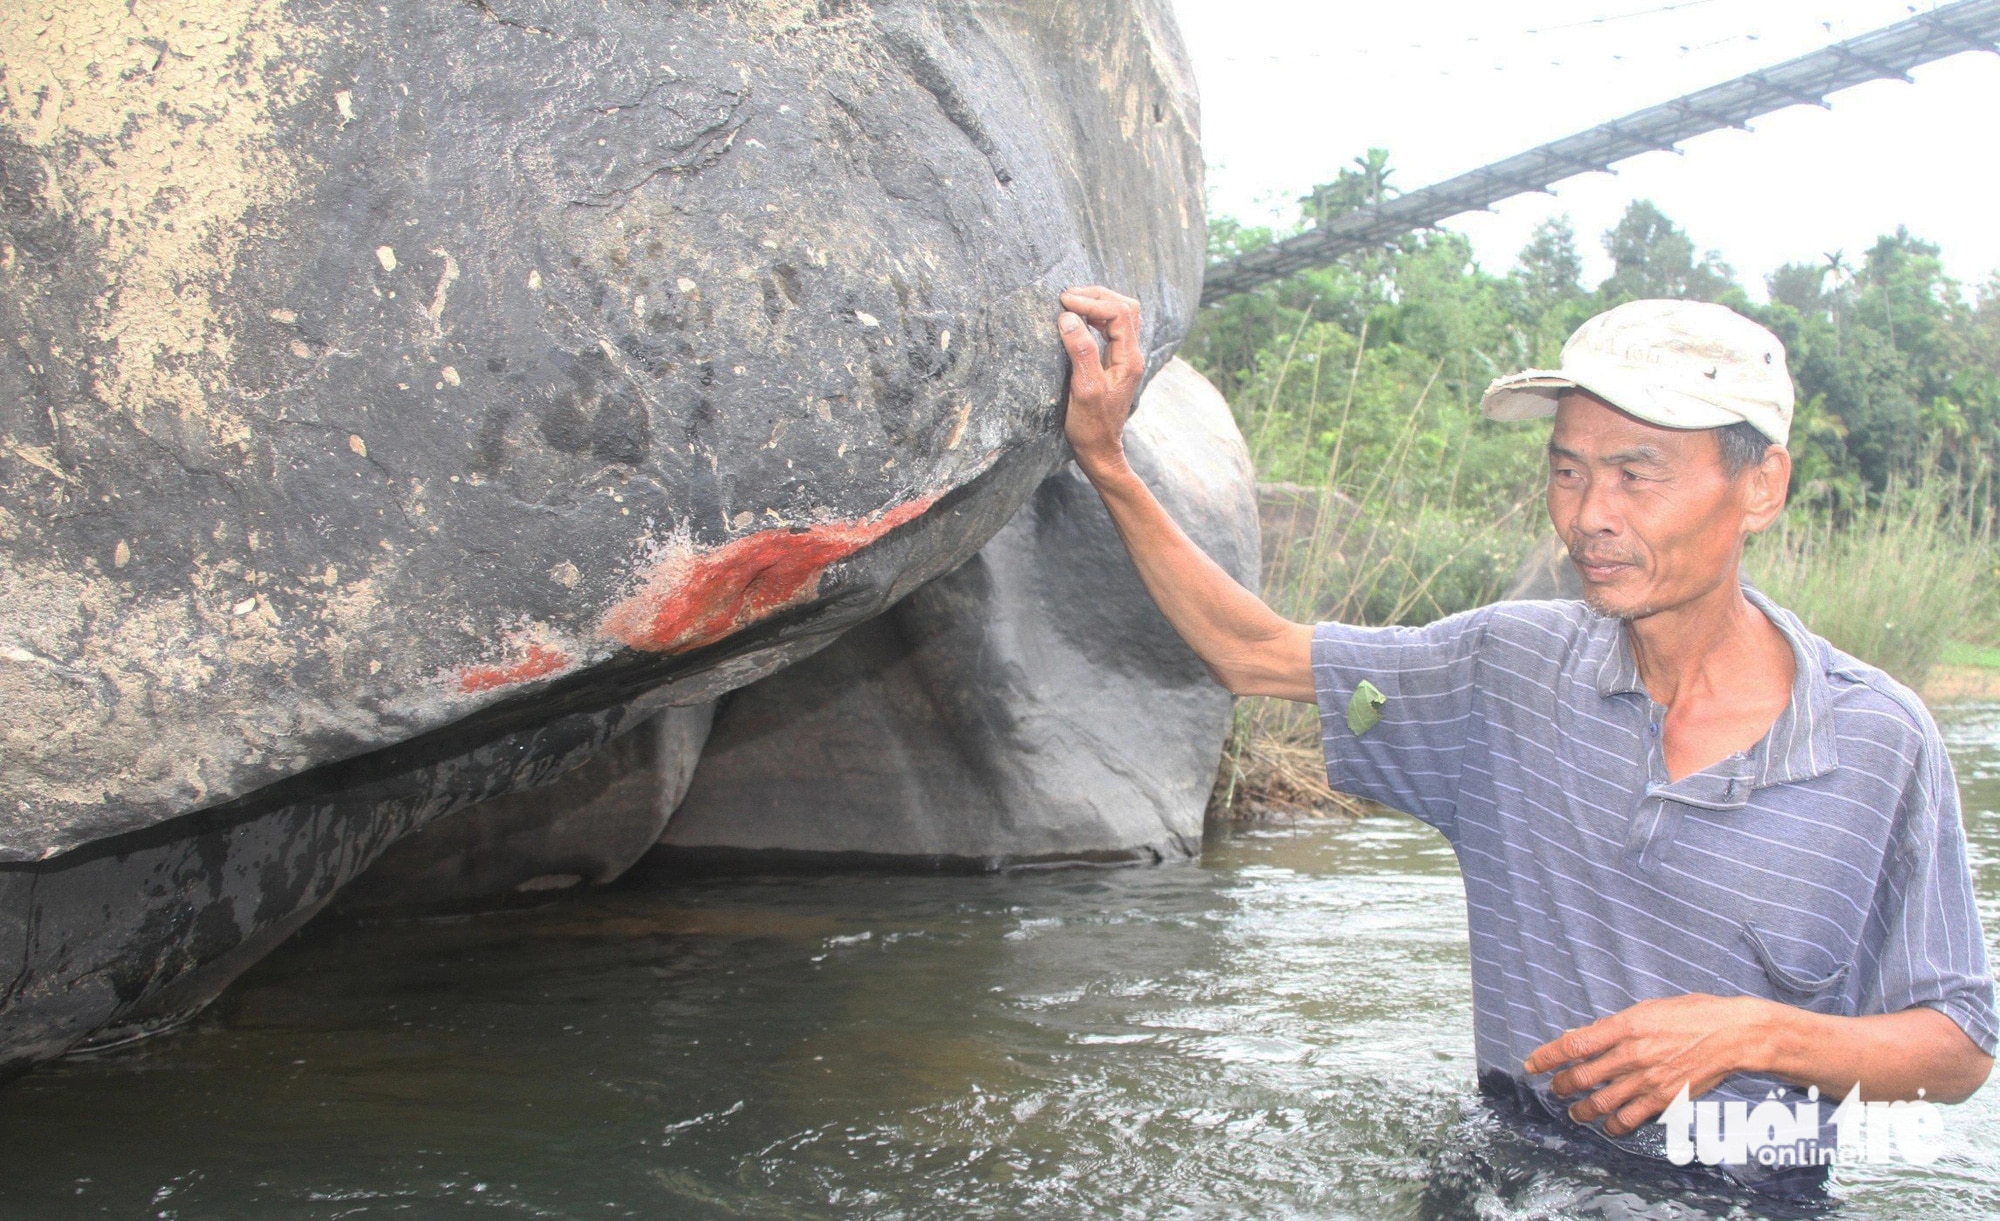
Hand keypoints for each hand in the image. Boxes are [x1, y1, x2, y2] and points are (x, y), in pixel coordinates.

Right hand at [1057, 286, 1144, 475]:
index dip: (1092, 302)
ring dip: (1098, 303)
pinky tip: (1079, 319)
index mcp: (1129, 359)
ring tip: (1072, 302)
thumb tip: (1069, 317)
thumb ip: (1080, 351)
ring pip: (1120, 315)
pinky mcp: (1115, 362)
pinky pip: (1112, 328)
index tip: (1064, 302)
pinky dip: (1096, 316)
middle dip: (1097, 295)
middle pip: (1124, 307)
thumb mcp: (1084, 388)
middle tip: (1067, 295)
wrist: (1099, 450)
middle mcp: (1132, 354)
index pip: (1118, 313)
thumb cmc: (1091, 426)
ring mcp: (1125, 357)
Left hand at [1522, 994, 1779, 1135]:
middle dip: (1562, 1086)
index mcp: (1625, 1026)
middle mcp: (1632, 1054)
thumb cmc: (1690, 1014)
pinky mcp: (1664, 1099)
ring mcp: (1648, 1080)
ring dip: (1582, 1110)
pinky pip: (1630, 1119)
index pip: (1574, 1045)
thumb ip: (1611, 1027)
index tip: (1532, 1064)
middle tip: (1555, 1088)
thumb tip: (1580, 1037)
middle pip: (1582, 1077)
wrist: (1733, 1034)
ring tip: (1575, 1112)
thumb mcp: (1646, 1009)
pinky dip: (1614, 1126)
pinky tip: (1608, 1125)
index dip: (1547, 1057)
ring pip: (1601, 1103)